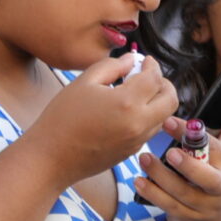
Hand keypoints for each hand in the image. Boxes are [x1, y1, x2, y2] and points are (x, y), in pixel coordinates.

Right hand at [21, 51, 179, 186]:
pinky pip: (149, 131)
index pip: (154, 78)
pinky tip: (126, 113)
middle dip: (164, 84)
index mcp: (127, 102)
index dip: (151, 65)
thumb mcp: (82, 83)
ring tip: (137, 95)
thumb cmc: (60, 119)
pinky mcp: (130, 152)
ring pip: (163, 117)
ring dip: (157, 102)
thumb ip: (110, 66)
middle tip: (149, 77)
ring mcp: (137, 140)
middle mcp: (138, 123)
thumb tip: (130, 61)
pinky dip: (146, 118)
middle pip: (171, 99)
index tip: (144, 61)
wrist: (49, 159)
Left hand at [132, 121, 220, 220]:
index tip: (170, 121)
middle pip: (207, 178)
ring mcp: (203, 206)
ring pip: (181, 192)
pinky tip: (138, 181)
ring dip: (160, 175)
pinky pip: (166, 205)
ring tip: (143, 158)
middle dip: (188, 165)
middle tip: (168, 151)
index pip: (213, 148)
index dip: (193, 135)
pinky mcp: (185, 218)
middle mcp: (220, 188)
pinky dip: (151, 193)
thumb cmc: (214, 182)